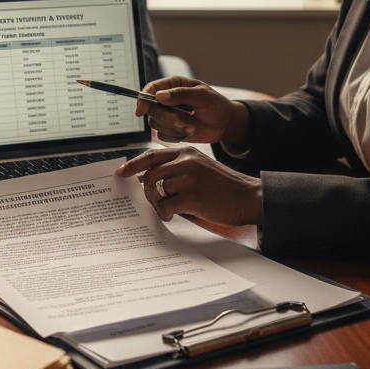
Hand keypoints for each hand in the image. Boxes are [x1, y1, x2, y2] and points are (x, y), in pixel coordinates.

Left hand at [115, 146, 262, 225]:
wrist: (249, 197)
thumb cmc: (223, 186)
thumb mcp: (200, 167)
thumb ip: (177, 168)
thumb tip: (148, 180)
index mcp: (186, 152)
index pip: (151, 155)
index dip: (133, 165)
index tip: (120, 172)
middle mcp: (186, 161)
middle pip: (150, 175)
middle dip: (147, 191)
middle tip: (155, 201)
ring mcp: (189, 178)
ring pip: (156, 191)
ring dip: (157, 203)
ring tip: (167, 209)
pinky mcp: (193, 196)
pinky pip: (165, 206)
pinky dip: (164, 213)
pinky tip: (172, 215)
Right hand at [135, 76, 249, 145]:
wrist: (225, 124)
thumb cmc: (216, 105)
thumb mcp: (203, 96)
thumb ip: (181, 94)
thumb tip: (159, 96)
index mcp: (173, 85)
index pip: (151, 89)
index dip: (143, 99)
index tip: (141, 110)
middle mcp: (166, 99)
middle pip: (151, 109)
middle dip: (167, 118)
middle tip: (184, 123)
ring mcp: (167, 115)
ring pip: (155, 123)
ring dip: (173, 128)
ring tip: (191, 128)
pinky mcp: (170, 129)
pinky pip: (162, 135)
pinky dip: (175, 136)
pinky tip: (189, 132)